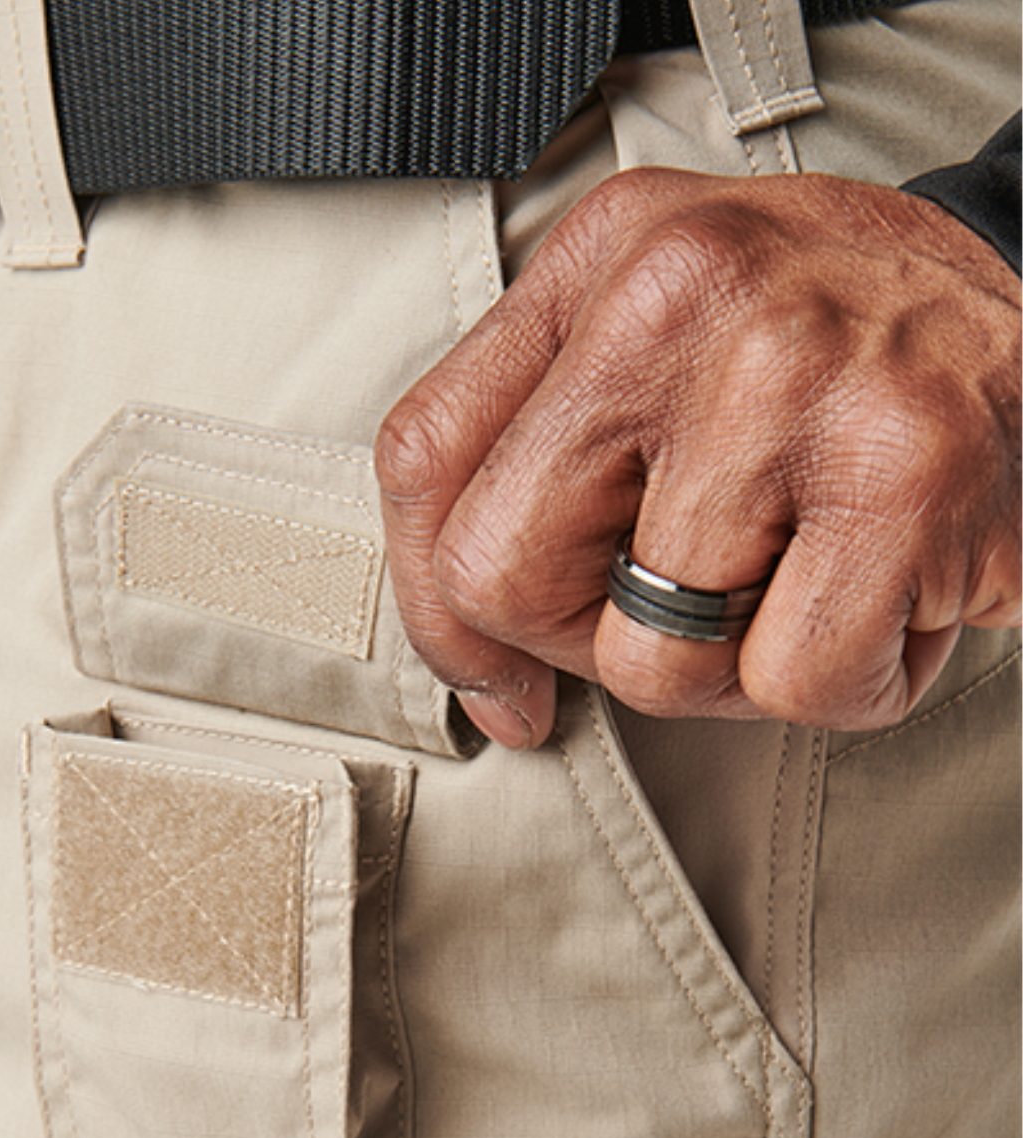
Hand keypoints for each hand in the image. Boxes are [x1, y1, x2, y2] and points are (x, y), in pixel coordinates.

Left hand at [374, 168, 1022, 746]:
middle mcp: (681, 291)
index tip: (500, 666)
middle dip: (589, 639)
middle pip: (503, 575)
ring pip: (650, 660)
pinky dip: (849, 680)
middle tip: (692, 598)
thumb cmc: (843, 361)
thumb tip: (489, 688)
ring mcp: (789, 376)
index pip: (424, 459)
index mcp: (606, 258)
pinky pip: (793, 683)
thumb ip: (537, 474)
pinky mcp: (904, 470)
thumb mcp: (666, 349)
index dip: (440, 608)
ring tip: (813, 575)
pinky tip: (893, 592)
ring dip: (733, 670)